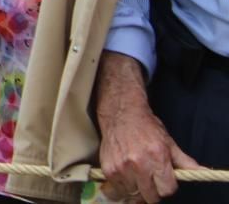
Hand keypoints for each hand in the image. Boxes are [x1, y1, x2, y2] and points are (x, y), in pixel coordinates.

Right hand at [96, 54, 195, 202]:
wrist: (120, 114)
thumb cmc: (146, 127)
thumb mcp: (169, 142)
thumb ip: (184, 161)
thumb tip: (201, 172)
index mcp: (157, 157)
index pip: (167, 190)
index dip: (167, 187)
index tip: (163, 181)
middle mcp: (139, 164)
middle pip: (150, 196)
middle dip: (152, 191)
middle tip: (150, 180)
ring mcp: (121, 167)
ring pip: (133, 194)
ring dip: (136, 189)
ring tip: (136, 176)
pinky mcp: (108, 169)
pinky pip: (117, 190)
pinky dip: (122, 187)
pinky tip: (125, 176)